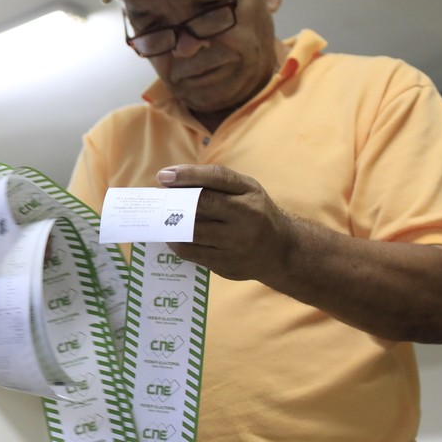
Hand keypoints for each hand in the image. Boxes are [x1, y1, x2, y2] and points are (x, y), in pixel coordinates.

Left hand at [157, 164, 294, 281]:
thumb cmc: (255, 212)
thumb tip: (172, 182)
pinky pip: (193, 254)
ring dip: (171, 225)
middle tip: (159, 201)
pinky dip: (177, 244)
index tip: (164, 176)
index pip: (217, 179)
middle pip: (201, 206)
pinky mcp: (227, 266)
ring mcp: (237, 245)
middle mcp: (246, 219)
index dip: (188, 175)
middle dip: (175, 202)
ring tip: (161, 219)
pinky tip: (172, 237)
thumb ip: (215, 183)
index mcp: (250, 195)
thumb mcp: (246, 191)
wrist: (282, 251)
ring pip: (192, 233)